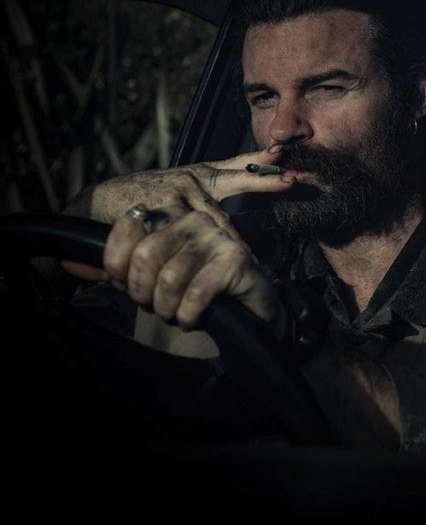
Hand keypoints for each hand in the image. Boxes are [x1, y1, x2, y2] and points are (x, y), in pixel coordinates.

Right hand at [77, 146, 295, 237]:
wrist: (97, 205)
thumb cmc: (143, 202)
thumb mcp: (177, 195)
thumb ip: (204, 206)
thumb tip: (235, 226)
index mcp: (200, 175)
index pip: (237, 165)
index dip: (263, 160)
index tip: (285, 153)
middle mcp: (193, 179)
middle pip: (237, 179)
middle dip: (267, 180)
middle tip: (293, 180)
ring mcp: (178, 191)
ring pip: (216, 218)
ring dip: (236, 236)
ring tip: (258, 247)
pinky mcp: (162, 207)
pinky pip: (190, 233)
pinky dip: (203, 248)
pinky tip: (216, 257)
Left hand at [99, 202, 281, 330]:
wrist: (249, 309)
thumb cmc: (197, 291)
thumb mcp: (149, 278)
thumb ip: (113, 269)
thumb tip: (66, 261)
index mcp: (171, 215)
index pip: (126, 230)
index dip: (118, 267)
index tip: (131, 286)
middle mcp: (194, 219)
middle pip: (144, 255)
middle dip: (143, 293)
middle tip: (156, 307)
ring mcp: (217, 237)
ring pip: (169, 278)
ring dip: (168, 309)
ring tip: (178, 314)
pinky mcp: (236, 260)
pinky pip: (195, 294)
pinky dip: (189, 316)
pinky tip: (195, 319)